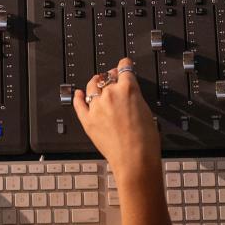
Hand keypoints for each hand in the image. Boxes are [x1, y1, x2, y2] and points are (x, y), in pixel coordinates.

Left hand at [72, 57, 161, 181]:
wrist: (135, 160)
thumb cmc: (145, 141)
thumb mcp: (146, 111)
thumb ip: (135, 98)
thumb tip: (129, 95)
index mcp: (128, 89)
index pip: (124, 69)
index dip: (124, 65)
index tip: (123, 64)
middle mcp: (110, 94)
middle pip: (107, 78)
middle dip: (110, 76)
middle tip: (111, 76)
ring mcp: (96, 106)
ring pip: (91, 88)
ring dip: (94, 83)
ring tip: (96, 82)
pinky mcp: (87, 120)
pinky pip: (79, 104)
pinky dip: (78, 97)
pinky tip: (78, 94)